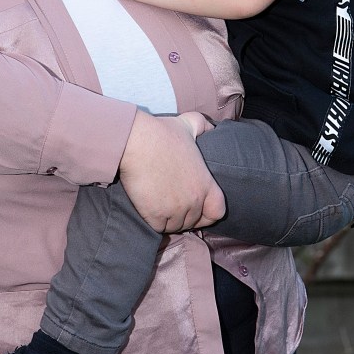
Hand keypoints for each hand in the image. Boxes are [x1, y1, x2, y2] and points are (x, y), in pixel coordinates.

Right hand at [118, 110, 224, 232]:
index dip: (207, 214)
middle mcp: (195, 200)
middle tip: (170, 202)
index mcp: (206, 184)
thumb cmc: (161, 133)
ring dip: (168, 219)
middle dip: (183, 215)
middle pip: (192, 221)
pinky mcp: (156, 216)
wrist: (136, 142)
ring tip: (159, 204)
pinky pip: (158, 228)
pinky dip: (153, 221)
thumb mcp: (188, 125)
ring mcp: (176, 210)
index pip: (217, 212)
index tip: (196, 210)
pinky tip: (148, 207)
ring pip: (174, 226)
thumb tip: (212, 127)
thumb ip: (203, 126)